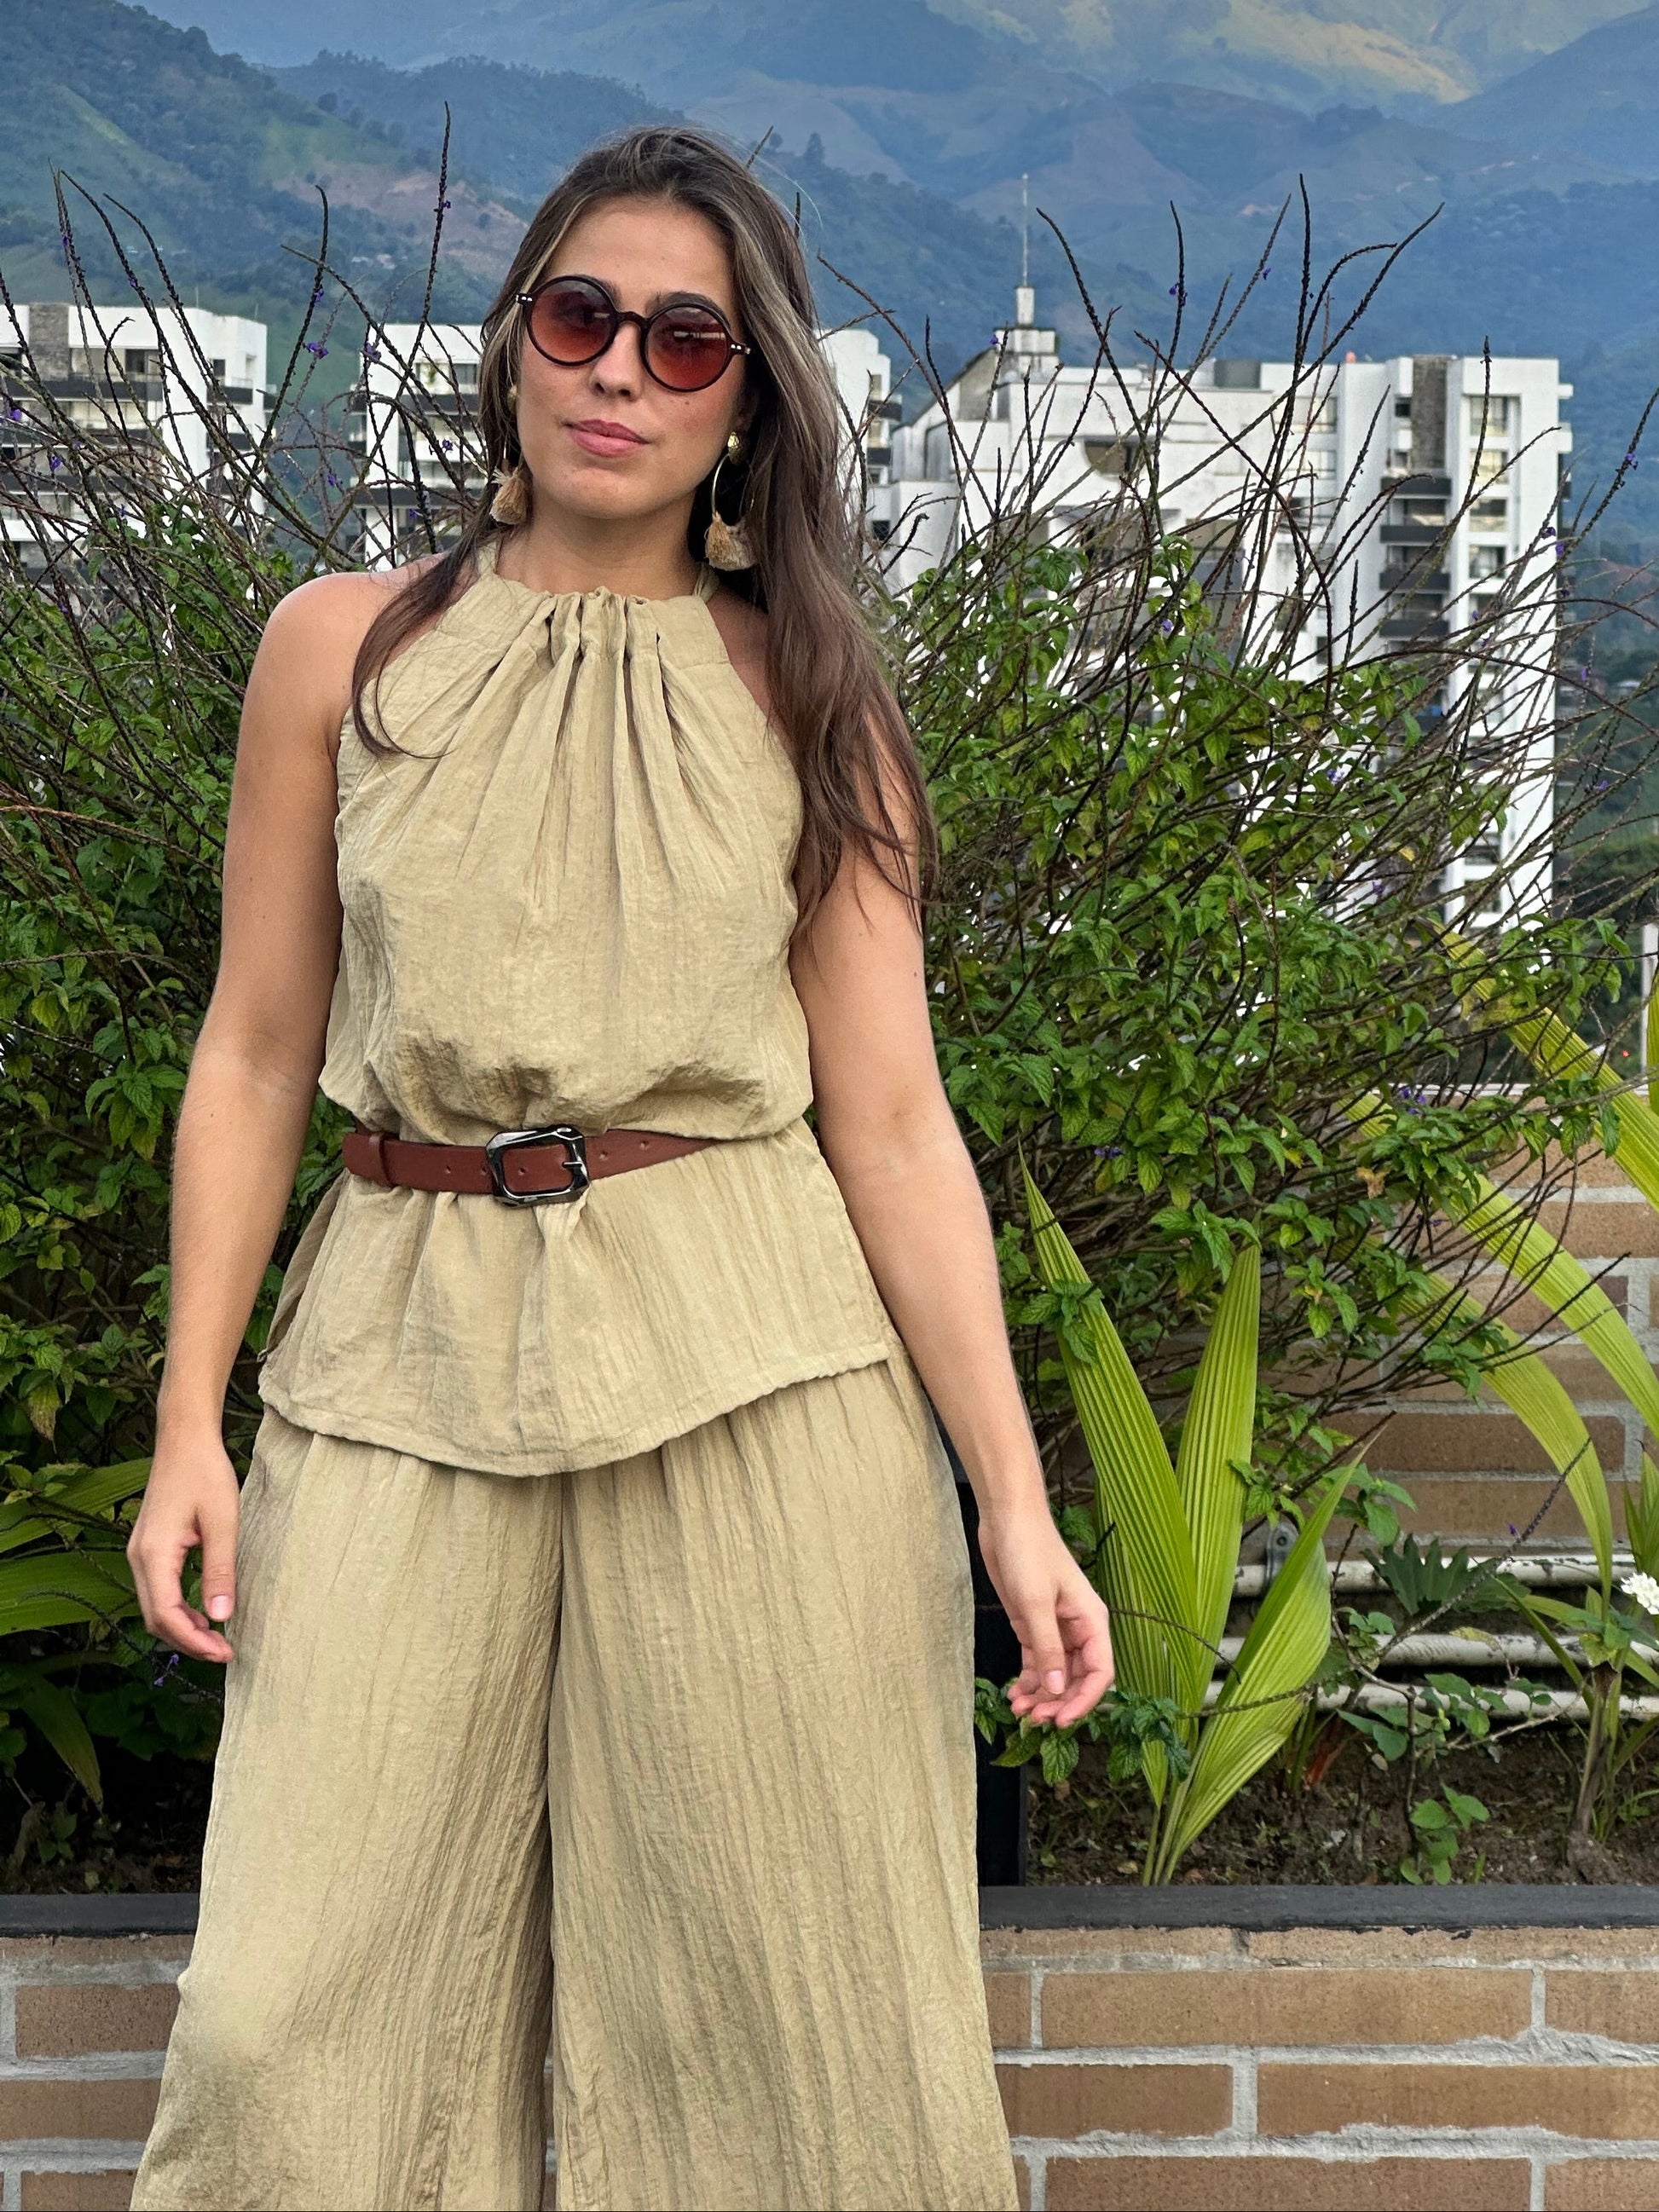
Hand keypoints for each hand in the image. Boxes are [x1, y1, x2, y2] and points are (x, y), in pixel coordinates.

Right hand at [127, 1424, 240, 1662]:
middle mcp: (138, 1558)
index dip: (194, 1641)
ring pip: (155, 1607)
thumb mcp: (222, 1522)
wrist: (184, 1439)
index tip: (225, 1652)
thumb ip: (220, 1571)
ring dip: (183, 1628)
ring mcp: (140, 1553)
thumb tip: (221, 1617)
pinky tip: (203, 1613)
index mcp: (153, 1554)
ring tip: (217, 1638)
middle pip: (155, 1618)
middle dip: (188, 1642)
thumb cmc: (205, 1474)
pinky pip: (158, 1591)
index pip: (166, 1615)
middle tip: (225, 1652)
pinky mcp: (148, 1548)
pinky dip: (178, 1610)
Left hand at [975, 1502, 1113, 1728]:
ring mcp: (1056, 1627)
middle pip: (1077, 1678)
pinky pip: (1038, 1662)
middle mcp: (1078, 1628)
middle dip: (1058, 1702)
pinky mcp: (1033, 1624)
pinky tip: (1015, 1693)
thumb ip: (1048, 1648)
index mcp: (1091, 1621)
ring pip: (1056, 1674)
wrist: (1007, 1519)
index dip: (1084, 1700)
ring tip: (1019, 1710)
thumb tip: (1057, 1690)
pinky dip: (1028, 1680)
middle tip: (1034, 1720)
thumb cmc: (1028, 1551)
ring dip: (1041, 1695)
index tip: (1062, 1720)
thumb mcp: (1035, 1602)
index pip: (1099, 1672)